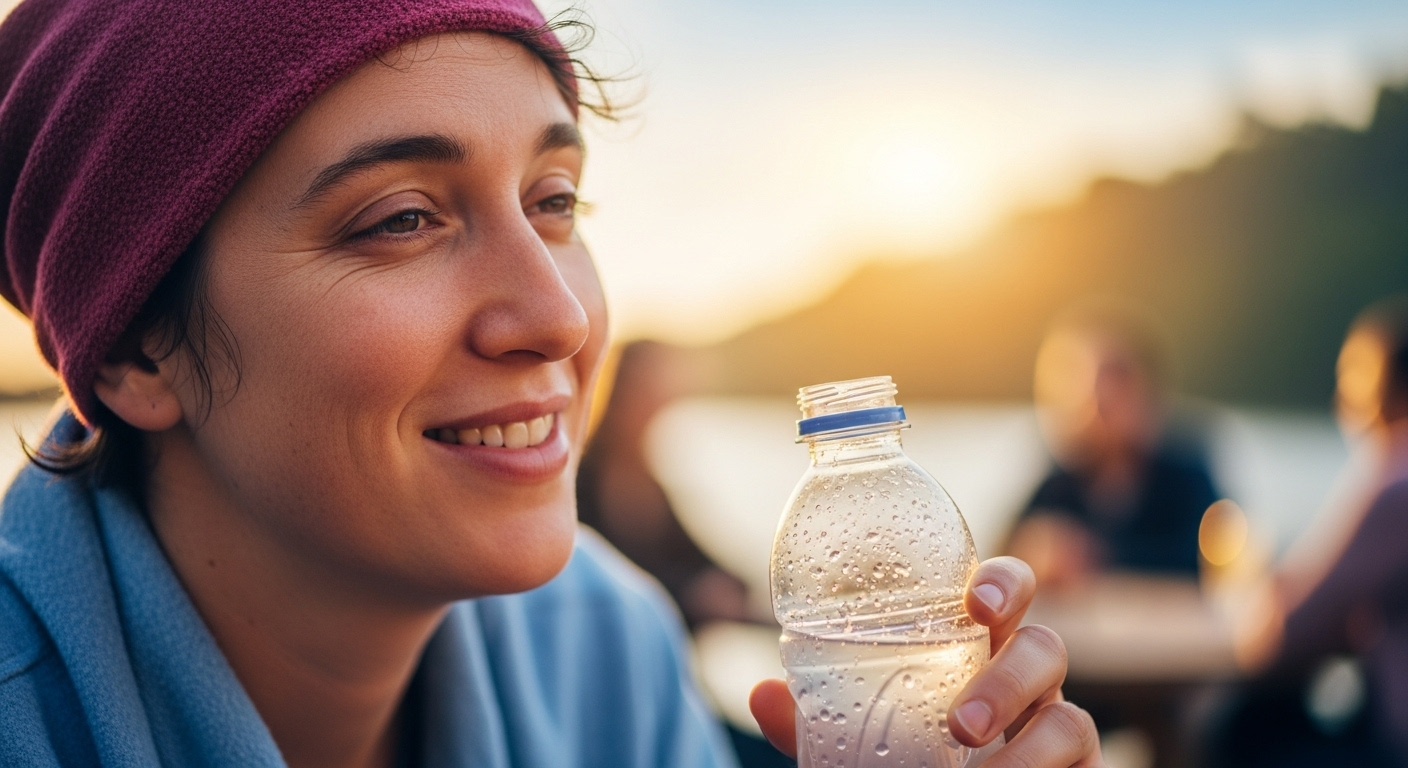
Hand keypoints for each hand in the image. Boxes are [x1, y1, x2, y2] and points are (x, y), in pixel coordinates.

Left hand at [749, 557, 1104, 766]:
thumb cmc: (903, 756)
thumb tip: (763, 694)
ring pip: (1071, 719)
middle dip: (1011, 678)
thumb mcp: (856, 734)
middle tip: (961, 724)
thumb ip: (816, 718)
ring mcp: (1055, 730)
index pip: (1006, 593)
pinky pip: (1084, 766)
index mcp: (975, 647)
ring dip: (1029, 749)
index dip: (1004, 584)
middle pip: (1046, 648)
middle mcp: (1025, 681)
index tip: (975, 601)